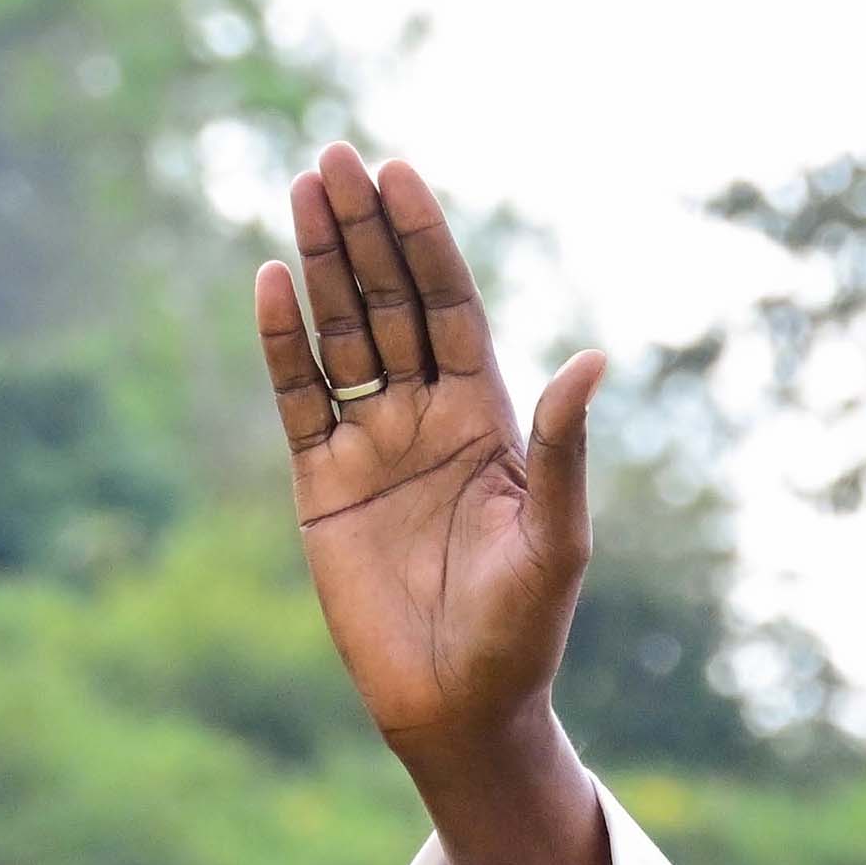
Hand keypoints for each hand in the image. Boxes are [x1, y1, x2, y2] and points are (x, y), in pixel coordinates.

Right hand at [264, 146, 607, 784]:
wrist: (460, 707)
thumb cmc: (525, 632)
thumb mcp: (556, 537)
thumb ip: (563, 447)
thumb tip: (595, 359)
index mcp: (490, 420)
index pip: (451, 308)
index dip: (426, 243)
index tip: (401, 177)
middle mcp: (428, 419)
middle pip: (391, 303)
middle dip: (364, 232)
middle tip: (335, 157)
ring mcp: (372, 446)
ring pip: (342, 335)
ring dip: (320, 266)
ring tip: (301, 191)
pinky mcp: (322, 483)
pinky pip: (298, 397)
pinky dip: (282, 342)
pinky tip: (270, 283)